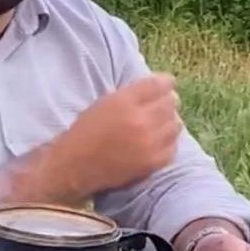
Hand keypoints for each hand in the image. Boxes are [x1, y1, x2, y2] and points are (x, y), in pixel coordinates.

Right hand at [66, 74, 182, 192]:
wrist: (74, 167)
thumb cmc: (86, 133)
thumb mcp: (103, 103)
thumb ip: (131, 95)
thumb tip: (159, 89)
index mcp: (124, 101)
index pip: (159, 84)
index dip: (166, 83)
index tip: (166, 85)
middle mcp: (140, 120)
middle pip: (171, 103)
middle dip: (167, 102)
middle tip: (161, 107)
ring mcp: (149, 143)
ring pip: (175, 124)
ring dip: (168, 122)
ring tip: (158, 126)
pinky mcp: (152, 162)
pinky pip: (172, 147)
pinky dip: (167, 143)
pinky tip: (156, 143)